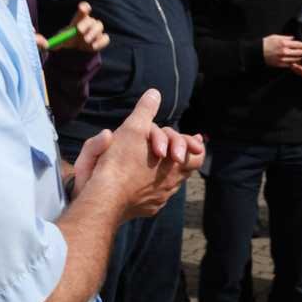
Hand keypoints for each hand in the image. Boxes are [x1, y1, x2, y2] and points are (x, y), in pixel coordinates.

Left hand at [56, 2, 109, 53]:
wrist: (75, 51)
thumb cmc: (67, 41)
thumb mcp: (59, 40)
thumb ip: (54, 42)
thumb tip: (47, 45)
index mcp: (79, 19)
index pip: (84, 9)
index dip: (84, 8)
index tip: (83, 8)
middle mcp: (89, 23)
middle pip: (91, 19)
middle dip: (86, 24)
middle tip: (80, 31)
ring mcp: (97, 31)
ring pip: (99, 26)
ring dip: (93, 33)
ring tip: (86, 41)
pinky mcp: (101, 40)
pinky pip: (105, 38)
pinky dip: (101, 42)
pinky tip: (93, 46)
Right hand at [72, 122, 203, 200]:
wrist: (105, 197)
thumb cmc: (120, 161)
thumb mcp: (133, 128)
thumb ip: (145, 110)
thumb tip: (155, 93)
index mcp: (174, 163)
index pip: (196, 155)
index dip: (194, 146)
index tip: (196, 139)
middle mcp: (171, 183)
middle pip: (186, 169)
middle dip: (180, 155)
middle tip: (172, 149)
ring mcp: (160, 197)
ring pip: (171, 182)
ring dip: (166, 170)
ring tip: (157, 161)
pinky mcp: (148, 208)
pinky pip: (157, 195)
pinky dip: (153, 185)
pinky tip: (142, 180)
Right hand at [263, 35, 301, 67]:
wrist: (257, 52)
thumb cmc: (265, 43)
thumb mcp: (275, 36)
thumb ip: (285, 37)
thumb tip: (293, 38)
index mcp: (284, 43)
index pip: (299, 44)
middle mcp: (284, 51)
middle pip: (300, 52)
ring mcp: (283, 59)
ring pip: (297, 59)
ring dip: (301, 57)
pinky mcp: (280, 64)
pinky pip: (291, 64)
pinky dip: (295, 62)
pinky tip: (296, 60)